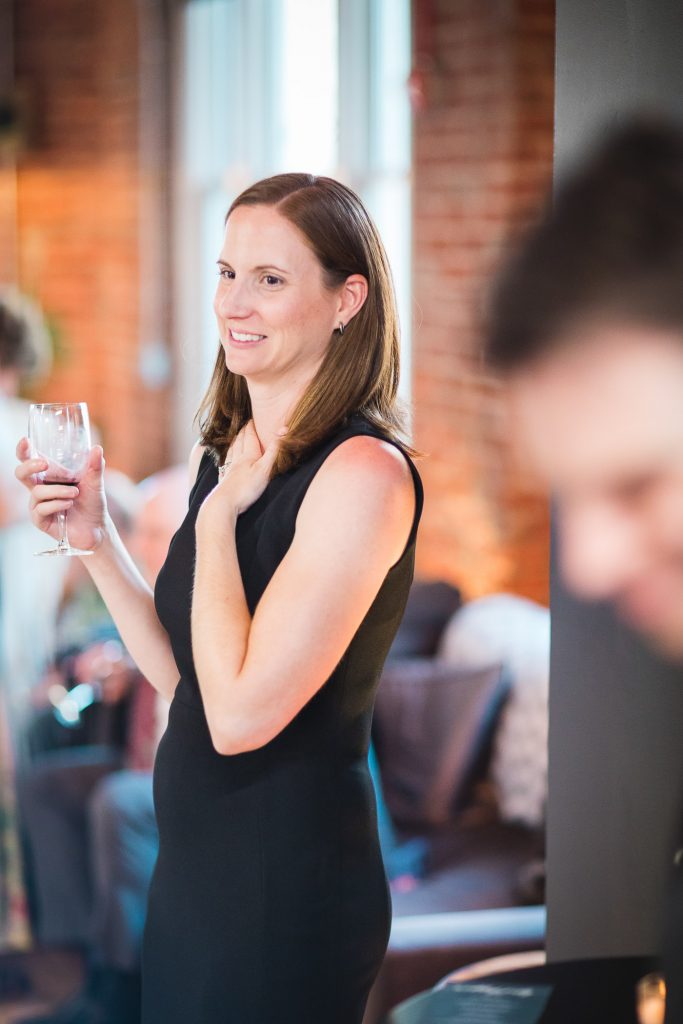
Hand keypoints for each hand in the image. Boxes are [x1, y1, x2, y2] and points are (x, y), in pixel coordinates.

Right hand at [15, 437, 108, 552]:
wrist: (97, 527)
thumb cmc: (92, 502)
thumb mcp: (95, 482)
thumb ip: (95, 466)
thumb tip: (97, 448)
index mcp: (49, 476)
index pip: (30, 460)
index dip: (23, 450)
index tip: (25, 440)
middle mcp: (40, 488)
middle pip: (21, 474)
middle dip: (29, 466)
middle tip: (44, 464)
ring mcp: (38, 505)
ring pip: (38, 492)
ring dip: (58, 491)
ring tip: (75, 493)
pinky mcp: (39, 520)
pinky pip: (41, 508)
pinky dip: (57, 504)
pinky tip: (69, 505)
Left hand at [197, 421, 283, 530]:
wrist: (223, 505)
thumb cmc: (245, 488)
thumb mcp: (265, 468)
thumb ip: (275, 450)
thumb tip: (284, 429)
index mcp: (247, 456)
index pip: (249, 437)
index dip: (251, 426)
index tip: (253, 418)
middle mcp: (237, 461)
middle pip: (239, 442)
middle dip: (242, 432)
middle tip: (245, 424)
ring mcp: (229, 472)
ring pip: (231, 452)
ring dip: (234, 443)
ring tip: (235, 438)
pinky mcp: (225, 483)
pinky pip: (225, 467)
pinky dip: (227, 460)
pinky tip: (226, 463)